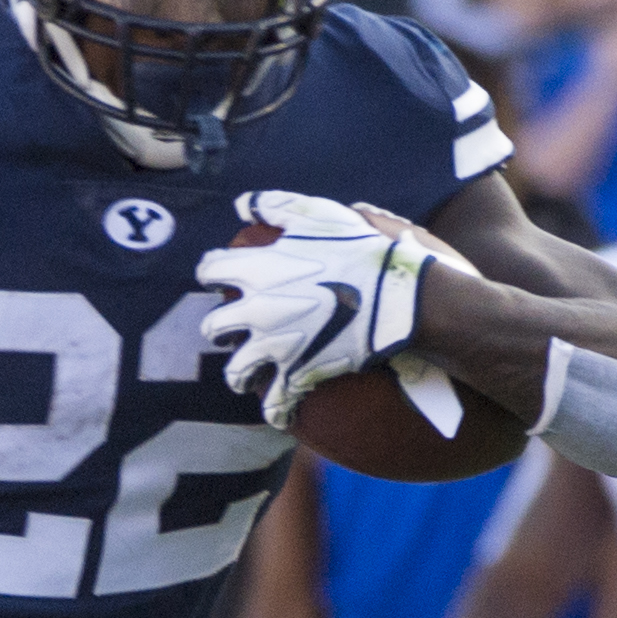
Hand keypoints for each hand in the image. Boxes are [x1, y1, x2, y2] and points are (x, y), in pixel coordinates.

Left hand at [195, 191, 441, 430]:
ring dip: (240, 375)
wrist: (406, 296)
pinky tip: (280, 413)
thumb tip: (245, 204)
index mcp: (259, 269)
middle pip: (212, 327)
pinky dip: (277, 412)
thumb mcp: (326, 215)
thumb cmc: (369, 250)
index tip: (217, 277)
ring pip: (235, 373)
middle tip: (232, 329)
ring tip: (248, 373)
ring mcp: (276, 347)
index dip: (212, 272)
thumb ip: (281, 206)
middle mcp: (258, 311)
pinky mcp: (300, 374)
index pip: (211, 269)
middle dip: (219, 329)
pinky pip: (276, 405)